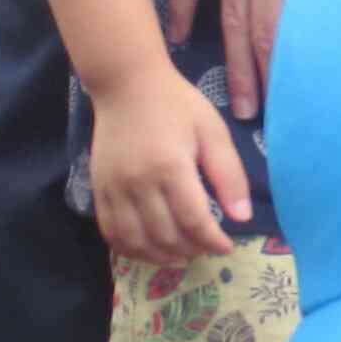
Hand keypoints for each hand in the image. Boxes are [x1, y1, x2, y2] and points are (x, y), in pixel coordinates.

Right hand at [88, 73, 249, 260]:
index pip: (194, 221)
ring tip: (182, 254)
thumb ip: (229, 175)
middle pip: (165, 236)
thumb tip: (242, 218)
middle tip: (206, 248)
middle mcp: (138, 182)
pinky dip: (131, 249)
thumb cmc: (176, 104)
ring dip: (162, 257)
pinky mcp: (98, 190)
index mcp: (170, 166)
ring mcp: (114, 188)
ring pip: (136, 242)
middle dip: (192, 250)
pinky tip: (151, 249)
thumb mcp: (213, 131)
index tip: (226, 247)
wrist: (126, 84)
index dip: (213, 242)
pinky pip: (111, 233)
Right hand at [166, 0, 340, 118]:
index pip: (314, 19)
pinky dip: (182, 7)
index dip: (318, 66)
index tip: (326, 105)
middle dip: (272, 85)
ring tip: (233, 108)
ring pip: (230, 14)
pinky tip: (178, 38)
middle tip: (276, 130)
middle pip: (267, 32)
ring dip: (232, 64)